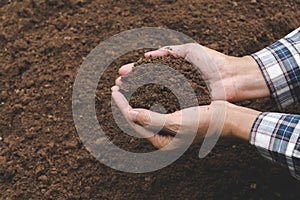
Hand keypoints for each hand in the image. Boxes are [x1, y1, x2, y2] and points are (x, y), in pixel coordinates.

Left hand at [111, 86, 228, 148]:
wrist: (226, 118)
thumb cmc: (203, 122)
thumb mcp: (176, 123)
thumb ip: (152, 120)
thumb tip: (129, 114)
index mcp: (162, 142)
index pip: (135, 123)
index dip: (122, 106)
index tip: (115, 91)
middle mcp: (163, 136)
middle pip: (137, 118)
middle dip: (126, 102)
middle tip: (116, 87)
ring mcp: (169, 127)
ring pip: (145, 111)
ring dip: (135, 98)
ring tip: (127, 86)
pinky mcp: (175, 118)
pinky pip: (156, 107)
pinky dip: (148, 97)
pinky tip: (144, 88)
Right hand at [116, 43, 268, 100]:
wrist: (232, 78)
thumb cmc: (212, 62)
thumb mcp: (189, 51)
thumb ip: (169, 51)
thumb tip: (148, 55)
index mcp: (173, 69)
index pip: (149, 70)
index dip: (135, 71)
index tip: (121, 72)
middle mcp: (173, 83)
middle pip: (147, 83)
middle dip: (132, 83)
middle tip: (117, 84)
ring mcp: (177, 95)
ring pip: (153, 96)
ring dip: (137, 95)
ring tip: (122, 95)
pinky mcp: (184, 106)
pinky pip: (165, 106)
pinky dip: (152, 106)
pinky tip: (139, 107)